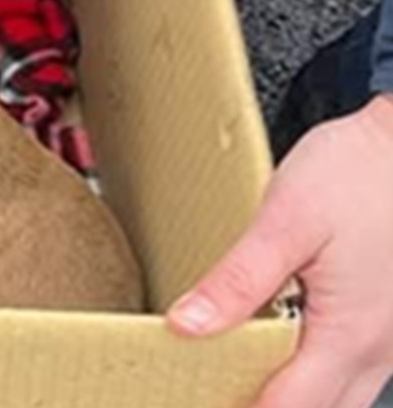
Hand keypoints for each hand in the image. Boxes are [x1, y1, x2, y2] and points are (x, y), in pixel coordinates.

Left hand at [167, 94, 392, 407]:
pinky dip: (312, 377)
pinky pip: (352, 373)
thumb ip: (237, 280)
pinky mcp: (388, 321)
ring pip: (339, 398)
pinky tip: (278, 356)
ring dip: (288, 398)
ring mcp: (390, 338)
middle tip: (205, 392)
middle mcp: (378, 348)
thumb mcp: (285, 220)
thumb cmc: (357, 173)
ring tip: (231, 378)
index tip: (191, 399)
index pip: (285, 407)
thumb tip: (186, 326)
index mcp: (348, 333)